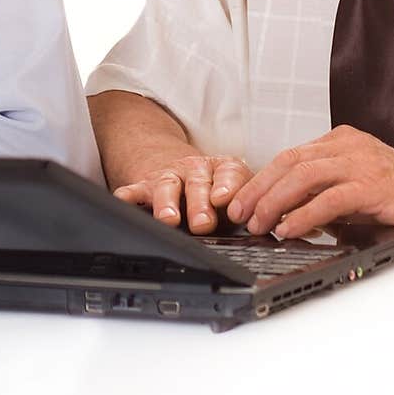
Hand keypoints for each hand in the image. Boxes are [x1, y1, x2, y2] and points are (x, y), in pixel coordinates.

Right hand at [113, 152, 252, 232]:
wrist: (182, 168)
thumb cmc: (216, 190)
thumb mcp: (237, 195)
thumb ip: (250, 209)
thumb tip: (268, 226)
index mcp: (224, 171)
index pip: (230, 174)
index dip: (228, 186)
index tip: (225, 199)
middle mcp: (196, 171)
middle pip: (198, 183)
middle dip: (200, 203)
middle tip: (203, 223)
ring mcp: (170, 177)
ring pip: (167, 185)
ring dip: (168, 202)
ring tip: (169, 220)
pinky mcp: (145, 186)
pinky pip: (135, 189)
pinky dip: (129, 196)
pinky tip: (125, 201)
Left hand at [226, 125, 393, 238]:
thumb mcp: (353, 189)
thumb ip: (322, 196)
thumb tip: (285, 217)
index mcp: (338, 142)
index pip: (288, 156)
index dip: (260, 179)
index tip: (240, 202)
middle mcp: (345, 146)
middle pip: (288, 162)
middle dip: (258, 190)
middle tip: (239, 214)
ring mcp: (359, 162)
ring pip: (302, 175)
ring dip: (274, 202)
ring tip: (259, 224)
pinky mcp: (372, 185)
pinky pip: (330, 198)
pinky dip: (304, 214)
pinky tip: (289, 229)